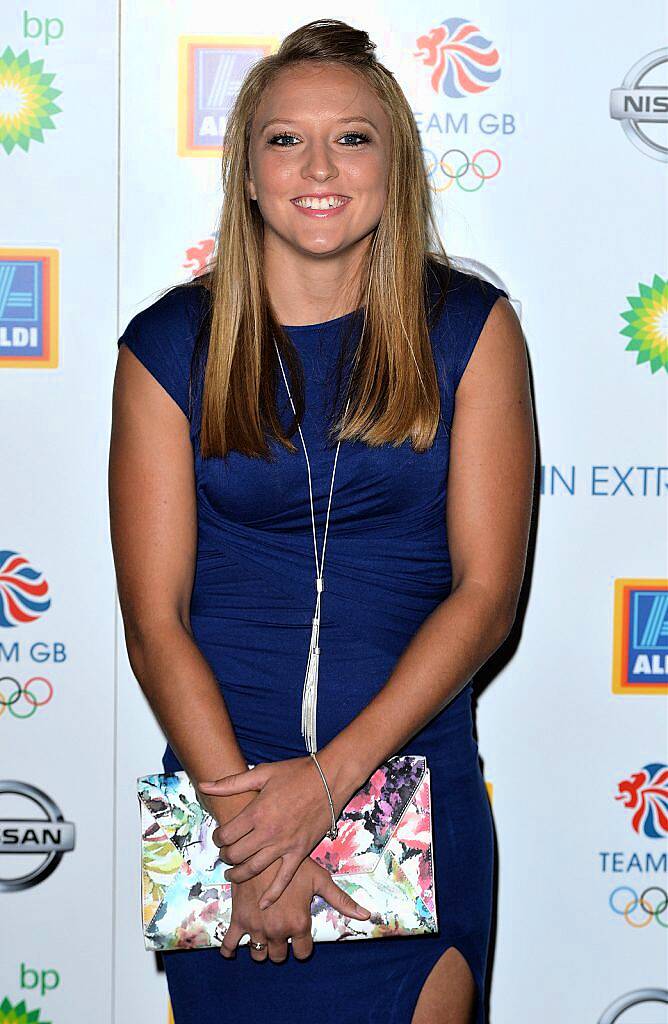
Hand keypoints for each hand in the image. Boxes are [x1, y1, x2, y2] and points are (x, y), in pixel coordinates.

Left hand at [198, 756, 342, 908]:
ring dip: (238, 875)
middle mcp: (268, 832)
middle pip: (236, 854)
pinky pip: (284, 878)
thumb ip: (231, 783)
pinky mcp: (300, 852)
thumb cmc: (296, 773)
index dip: (217, 838)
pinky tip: (263, 904)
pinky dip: (272, 893)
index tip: (219, 837)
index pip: (226, 835)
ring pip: (253, 869)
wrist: (329, 778)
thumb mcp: (261, 773)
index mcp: (256, 812)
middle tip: (225, 853)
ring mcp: (284, 845)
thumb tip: (204, 785)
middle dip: (226, 856)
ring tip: (232, 873)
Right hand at [219, 855, 369, 961]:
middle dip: (282, 947)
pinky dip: (230, 950)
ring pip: (258, 954)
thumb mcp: (319, 879)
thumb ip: (341, 900)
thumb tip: (366, 916)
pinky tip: (232, 951)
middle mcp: (278, 931)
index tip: (300, 936)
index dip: (302, 945)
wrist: (261, 846)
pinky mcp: (238, 920)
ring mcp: (256, 928)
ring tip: (265, 936)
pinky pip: (229, 944)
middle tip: (282, 933)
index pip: (303, 952)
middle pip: (279, 956)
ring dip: (262, 949)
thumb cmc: (292, 861)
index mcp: (298, 923)